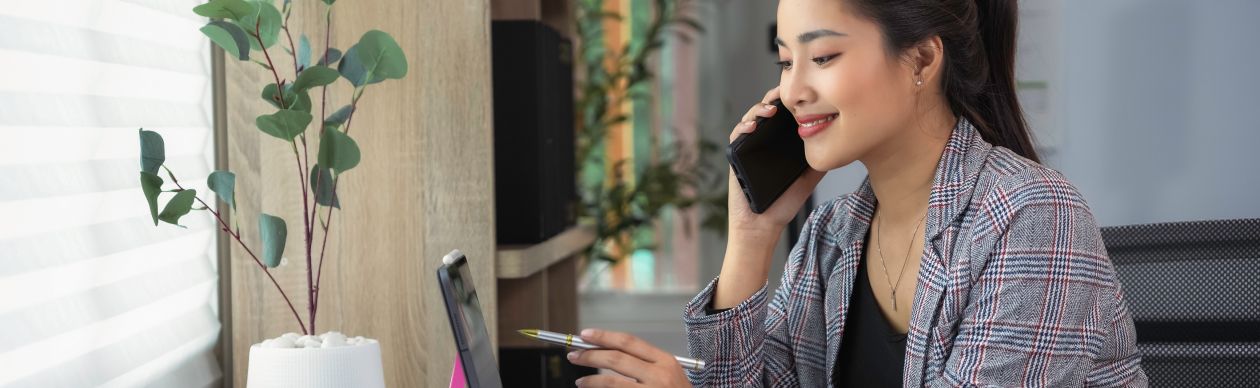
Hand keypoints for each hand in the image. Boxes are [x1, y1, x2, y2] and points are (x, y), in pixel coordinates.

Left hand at [566, 328, 690, 387]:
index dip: (604, 336)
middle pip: (616, 358)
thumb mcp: (668, 374)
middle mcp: (659, 375)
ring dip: (591, 380)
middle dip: (590, 355)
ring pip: (611, 382)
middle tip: (574, 355)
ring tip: (580, 381)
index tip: (585, 335)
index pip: (629, 342)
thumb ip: (644, 363)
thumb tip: (607, 352)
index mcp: (665, 361)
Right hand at [727, 87, 824, 240]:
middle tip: (785, 93)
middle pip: (767, 110)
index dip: (791, 101)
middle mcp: (763, 141)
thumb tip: (839, 143)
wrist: (763, 225)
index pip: (784, 115)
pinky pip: (736, 136)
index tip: (802, 92)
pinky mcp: (735, 156)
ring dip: (759, 110)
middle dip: (775, 98)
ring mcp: (748, 147)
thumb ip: (819, 160)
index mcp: (780, 143)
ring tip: (771, 109)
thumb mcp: (808, 178)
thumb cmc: (784, 203)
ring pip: (751, 118)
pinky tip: (753, 127)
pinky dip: (743, 127)